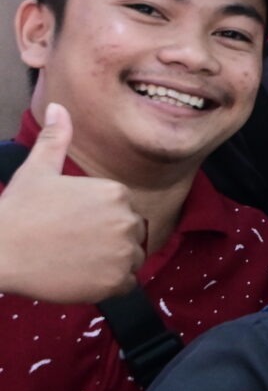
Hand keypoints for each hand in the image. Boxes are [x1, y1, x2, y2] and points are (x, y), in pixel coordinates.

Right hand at [0, 104, 144, 303]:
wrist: (1, 252)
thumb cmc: (19, 211)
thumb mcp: (38, 170)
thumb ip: (55, 140)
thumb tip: (58, 107)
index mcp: (116, 192)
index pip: (123, 210)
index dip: (99, 220)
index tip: (73, 224)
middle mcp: (127, 220)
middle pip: (131, 234)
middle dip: (108, 240)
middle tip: (72, 243)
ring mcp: (124, 252)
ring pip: (131, 259)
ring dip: (111, 262)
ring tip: (76, 258)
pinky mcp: (117, 281)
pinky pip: (127, 283)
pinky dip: (109, 283)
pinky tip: (82, 275)